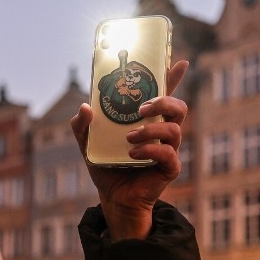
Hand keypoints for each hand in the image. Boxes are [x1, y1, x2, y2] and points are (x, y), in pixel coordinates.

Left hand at [70, 60, 188, 240]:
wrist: (112, 197)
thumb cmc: (106, 165)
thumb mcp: (87, 143)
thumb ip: (81, 125)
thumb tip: (85, 107)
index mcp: (147, 120)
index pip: (164, 93)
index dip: (172, 77)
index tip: (179, 62)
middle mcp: (161, 131)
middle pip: (178, 107)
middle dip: (164, 101)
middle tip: (142, 107)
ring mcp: (168, 149)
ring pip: (175, 129)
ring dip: (151, 129)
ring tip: (129, 137)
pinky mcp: (169, 167)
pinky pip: (168, 153)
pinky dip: (150, 150)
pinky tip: (133, 154)